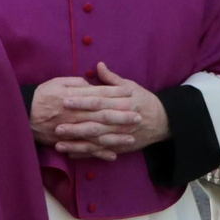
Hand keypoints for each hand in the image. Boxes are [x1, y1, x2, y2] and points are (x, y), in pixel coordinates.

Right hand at [29, 74, 141, 160]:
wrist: (21, 114)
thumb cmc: (41, 95)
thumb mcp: (57, 82)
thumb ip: (76, 83)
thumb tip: (92, 85)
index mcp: (74, 97)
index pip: (99, 94)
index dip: (116, 93)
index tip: (131, 92)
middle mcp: (76, 114)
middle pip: (102, 115)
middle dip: (122, 116)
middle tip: (139, 116)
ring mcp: (72, 130)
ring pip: (97, 134)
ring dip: (115, 136)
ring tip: (131, 137)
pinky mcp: (67, 142)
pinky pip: (85, 149)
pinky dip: (99, 153)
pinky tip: (113, 155)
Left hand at [55, 63, 169, 159]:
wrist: (163, 121)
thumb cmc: (144, 101)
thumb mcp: (131, 86)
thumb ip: (112, 79)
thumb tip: (98, 65)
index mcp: (121, 103)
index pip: (98, 101)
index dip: (81, 101)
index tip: (65, 100)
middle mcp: (120, 120)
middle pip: (95, 123)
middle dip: (76, 126)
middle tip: (57, 126)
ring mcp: (120, 136)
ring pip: (96, 142)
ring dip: (77, 144)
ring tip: (59, 144)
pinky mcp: (120, 147)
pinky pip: (101, 152)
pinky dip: (86, 154)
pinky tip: (71, 154)